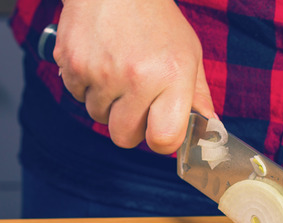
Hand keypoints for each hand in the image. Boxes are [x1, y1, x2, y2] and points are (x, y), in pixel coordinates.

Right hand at [54, 0, 214, 152]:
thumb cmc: (155, 20)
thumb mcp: (188, 53)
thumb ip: (198, 95)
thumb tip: (210, 129)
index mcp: (171, 76)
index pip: (163, 139)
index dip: (162, 141)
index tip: (161, 130)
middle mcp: (136, 77)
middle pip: (124, 137)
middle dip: (129, 126)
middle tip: (136, 102)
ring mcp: (101, 72)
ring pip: (98, 116)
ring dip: (107, 103)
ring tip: (117, 72)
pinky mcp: (72, 65)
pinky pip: (76, 96)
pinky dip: (86, 85)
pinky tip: (99, 62)